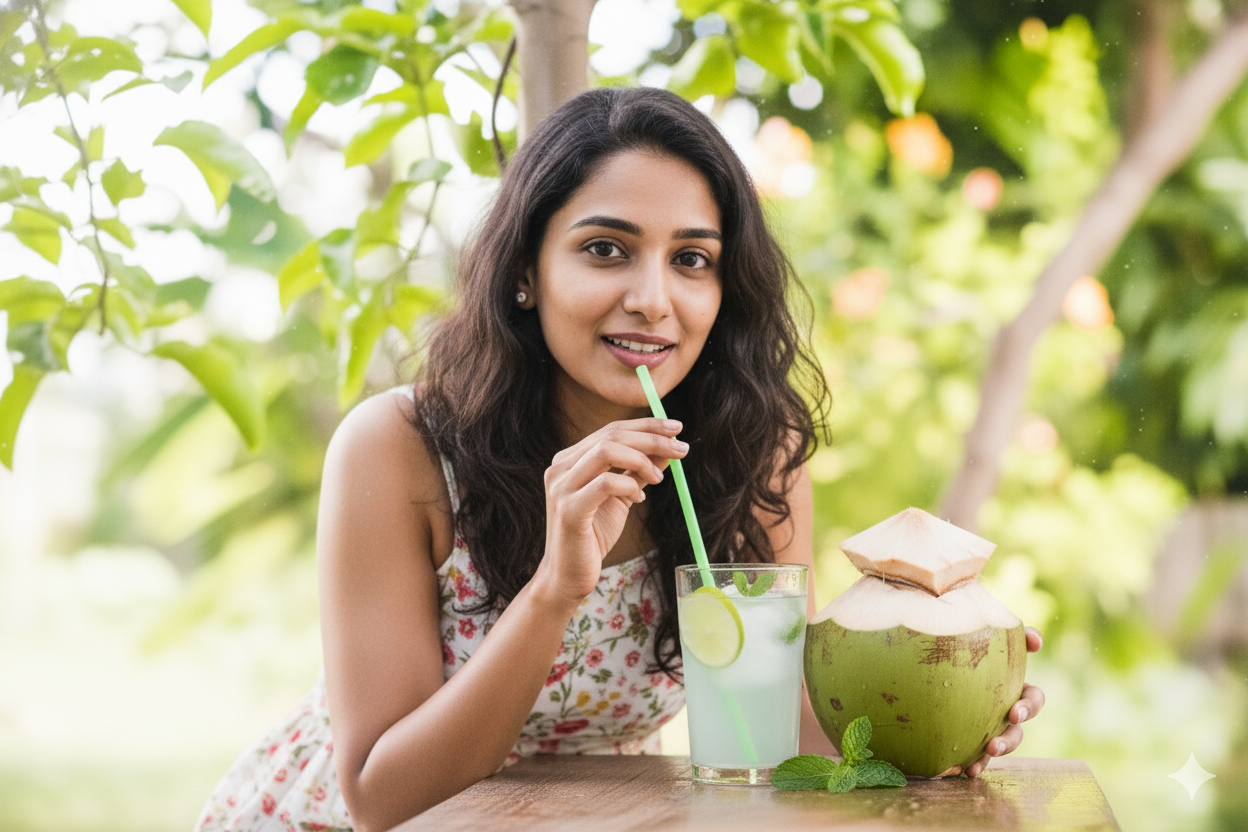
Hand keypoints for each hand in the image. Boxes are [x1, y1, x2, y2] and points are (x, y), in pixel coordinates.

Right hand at [532, 417, 687, 608]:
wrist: (567, 575)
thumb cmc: (593, 535)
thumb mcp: (622, 497)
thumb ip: (639, 471)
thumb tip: (669, 449)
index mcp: (570, 459)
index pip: (611, 429)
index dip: (646, 425)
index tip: (676, 428)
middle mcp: (560, 467)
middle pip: (612, 435)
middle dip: (652, 438)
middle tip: (681, 448)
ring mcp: (561, 486)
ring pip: (607, 451)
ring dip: (642, 459)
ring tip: (658, 478)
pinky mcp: (569, 509)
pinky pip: (605, 483)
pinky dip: (629, 485)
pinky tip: (638, 498)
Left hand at [964, 627, 1044, 777]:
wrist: (930, 658)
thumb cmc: (961, 641)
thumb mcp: (978, 630)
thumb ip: (1002, 629)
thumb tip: (1036, 639)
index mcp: (1012, 686)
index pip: (1033, 697)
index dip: (1030, 705)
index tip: (1015, 712)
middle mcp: (1004, 708)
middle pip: (1020, 726)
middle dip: (1014, 732)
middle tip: (1002, 728)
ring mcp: (988, 724)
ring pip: (1003, 743)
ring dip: (1001, 748)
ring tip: (988, 751)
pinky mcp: (970, 736)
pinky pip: (977, 754)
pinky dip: (976, 762)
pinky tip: (966, 769)